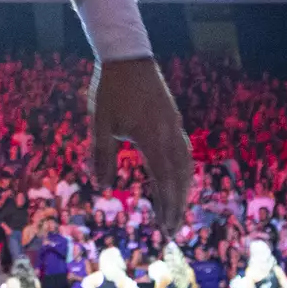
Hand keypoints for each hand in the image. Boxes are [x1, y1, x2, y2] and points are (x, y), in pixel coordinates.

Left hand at [87, 56, 192, 229]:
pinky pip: (184, 152)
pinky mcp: (174, 119)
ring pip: (186, 166)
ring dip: (183, 191)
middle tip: (173, 231)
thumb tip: (100, 187)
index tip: (165, 230)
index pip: (164, 182)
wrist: (128, 56)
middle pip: (180, 179)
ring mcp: (175, 126)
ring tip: (178, 211)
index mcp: (152, 139)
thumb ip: (101, 156)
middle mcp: (170, 135)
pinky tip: (178, 179)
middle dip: (178, 207)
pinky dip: (183, 172)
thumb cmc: (111, 90)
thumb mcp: (101, 123)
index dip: (167, 208)